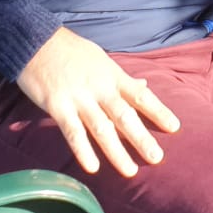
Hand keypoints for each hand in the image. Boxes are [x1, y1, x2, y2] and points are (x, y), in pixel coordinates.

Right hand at [16, 26, 180, 176]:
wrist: (37, 41)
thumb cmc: (72, 52)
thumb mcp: (102, 60)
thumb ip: (122, 77)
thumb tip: (143, 85)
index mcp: (113, 75)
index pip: (141, 95)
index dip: (158, 111)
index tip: (174, 128)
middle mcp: (100, 88)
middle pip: (125, 115)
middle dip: (142, 138)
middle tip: (157, 158)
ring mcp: (79, 98)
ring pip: (102, 128)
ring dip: (117, 151)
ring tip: (130, 171)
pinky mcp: (57, 106)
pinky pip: (72, 131)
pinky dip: (83, 150)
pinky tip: (93, 167)